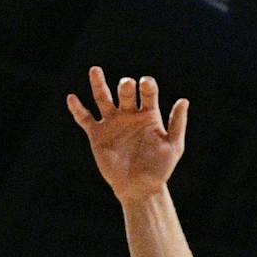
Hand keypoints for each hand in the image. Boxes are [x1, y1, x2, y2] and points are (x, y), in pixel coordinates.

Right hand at [68, 67, 187, 203]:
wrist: (140, 187)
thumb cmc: (160, 167)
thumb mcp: (173, 145)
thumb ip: (177, 123)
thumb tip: (183, 100)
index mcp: (149, 115)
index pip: (147, 93)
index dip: (147, 84)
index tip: (146, 84)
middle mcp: (130, 115)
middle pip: (125, 92)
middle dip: (126, 85)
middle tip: (127, 85)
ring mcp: (113, 123)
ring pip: (103, 99)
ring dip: (99, 84)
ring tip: (95, 70)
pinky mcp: (97, 135)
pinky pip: (85, 118)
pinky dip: (77, 109)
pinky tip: (72, 98)